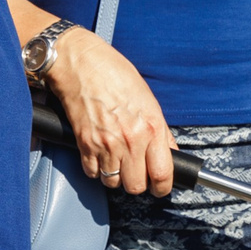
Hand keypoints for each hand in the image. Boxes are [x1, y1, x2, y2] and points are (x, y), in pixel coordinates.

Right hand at [42, 28, 176, 197]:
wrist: (80, 62)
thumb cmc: (114, 73)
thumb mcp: (148, 98)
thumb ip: (160, 130)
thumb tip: (169, 152)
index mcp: (151, 127)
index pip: (163, 174)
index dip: (163, 186)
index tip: (160, 186)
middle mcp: (130, 140)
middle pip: (137, 186)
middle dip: (137, 182)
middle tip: (136, 171)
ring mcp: (106, 144)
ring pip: (113, 183)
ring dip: (115, 176)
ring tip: (116, 160)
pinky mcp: (85, 145)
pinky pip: (92, 173)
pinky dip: (95, 169)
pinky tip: (99, 154)